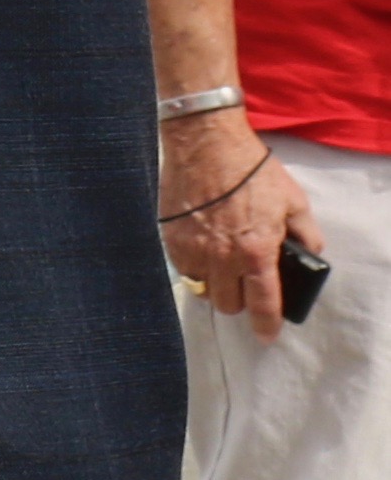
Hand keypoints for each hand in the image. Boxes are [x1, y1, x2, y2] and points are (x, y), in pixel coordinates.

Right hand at [163, 119, 313, 343]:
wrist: (206, 143)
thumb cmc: (252, 170)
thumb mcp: (293, 201)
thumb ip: (305, 234)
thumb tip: (308, 254)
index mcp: (256, 251)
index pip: (263, 304)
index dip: (266, 325)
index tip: (266, 335)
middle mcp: (221, 257)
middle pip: (227, 304)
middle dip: (239, 301)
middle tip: (245, 286)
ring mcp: (192, 248)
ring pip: (202, 289)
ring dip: (215, 286)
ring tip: (222, 269)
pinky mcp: (170, 237)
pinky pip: (183, 269)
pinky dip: (195, 268)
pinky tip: (204, 251)